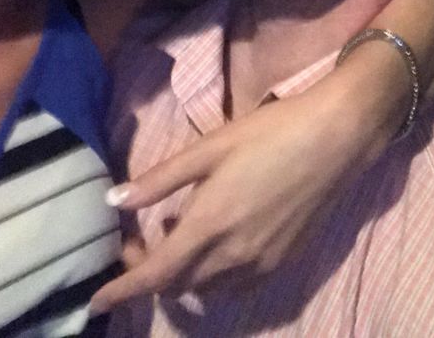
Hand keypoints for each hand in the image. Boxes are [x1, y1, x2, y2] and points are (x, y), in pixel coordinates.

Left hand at [90, 56, 401, 312]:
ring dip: (183, 274)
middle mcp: (235, 256)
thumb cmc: (269, 134)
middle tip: (139, 239)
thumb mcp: (210, 148)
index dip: (123, 289)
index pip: (156, 274)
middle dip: (150, 273)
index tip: (97, 299)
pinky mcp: (285, 261)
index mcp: (210, 226)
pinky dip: (213, 274)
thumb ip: (160, 179)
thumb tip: (114, 199)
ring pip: (207, 288)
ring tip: (178, 234)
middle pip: (178, 285)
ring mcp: (263, 264)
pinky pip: (236, 284)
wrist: (336, 138)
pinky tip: (217, 240)